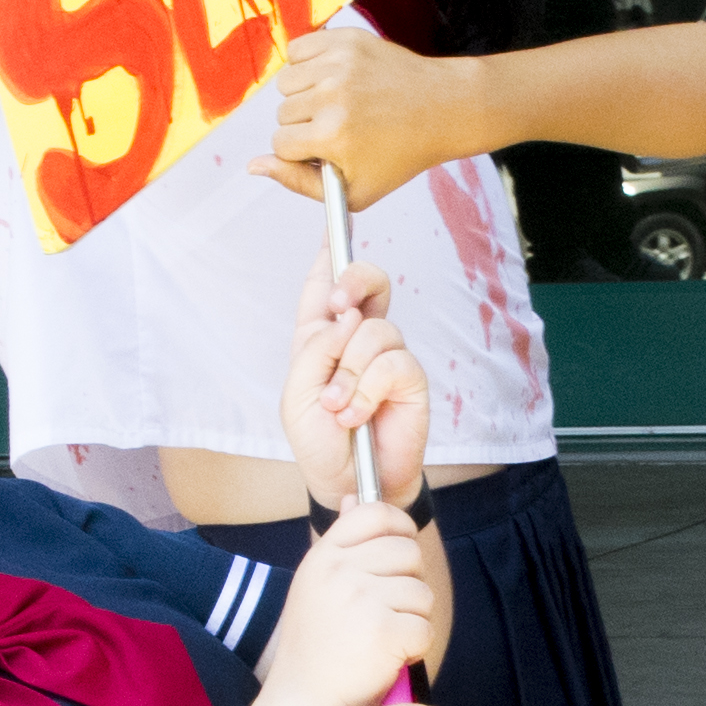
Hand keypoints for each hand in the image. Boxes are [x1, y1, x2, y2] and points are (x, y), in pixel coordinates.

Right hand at [255, 497, 439, 705]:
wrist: (304, 705)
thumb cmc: (314, 650)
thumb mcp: (314, 587)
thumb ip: (339, 543)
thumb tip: (354, 498)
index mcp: (323, 557)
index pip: (375, 513)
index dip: (399, 526)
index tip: (400, 551)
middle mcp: (339, 572)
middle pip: (408, 552)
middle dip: (409, 584)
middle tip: (386, 614)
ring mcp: (361, 600)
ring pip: (422, 593)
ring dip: (413, 620)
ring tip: (381, 640)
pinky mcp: (384, 632)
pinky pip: (425, 628)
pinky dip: (415, 649)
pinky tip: (388, 659)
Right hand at [260, 26, 471, 206]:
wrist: (441, 108)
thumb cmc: (398, 155)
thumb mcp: (354, 190)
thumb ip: (298, 183)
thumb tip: (253, 165)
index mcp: (332, 136)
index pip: (280, 144)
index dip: (303, 151)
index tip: (330, 148)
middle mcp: (332, 96)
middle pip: (282, 113)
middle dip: (305, 124)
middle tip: (343, 125)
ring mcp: (339, 63)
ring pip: (286, 82)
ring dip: (305, 94)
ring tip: (339, 102)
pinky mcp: (346, 39)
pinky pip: (297, 49)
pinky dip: (308, 64)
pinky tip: (334, 77)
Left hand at [279, 254, 430, 501]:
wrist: (345, 480)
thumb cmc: (318, 438)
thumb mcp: (296, 393)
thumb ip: (315, 350)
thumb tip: (350, 320)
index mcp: (321, 336)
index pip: (325, 286)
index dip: (331, 256)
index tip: (333, 225)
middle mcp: (356, 338)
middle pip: (367, 282)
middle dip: (355, 280)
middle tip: (341, 305)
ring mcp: (386, 356)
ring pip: (374, 329)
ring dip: (349, 372)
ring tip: (338, 408)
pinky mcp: (409, 377)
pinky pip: (391, 363)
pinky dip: (367, 389)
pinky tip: (358, 413)